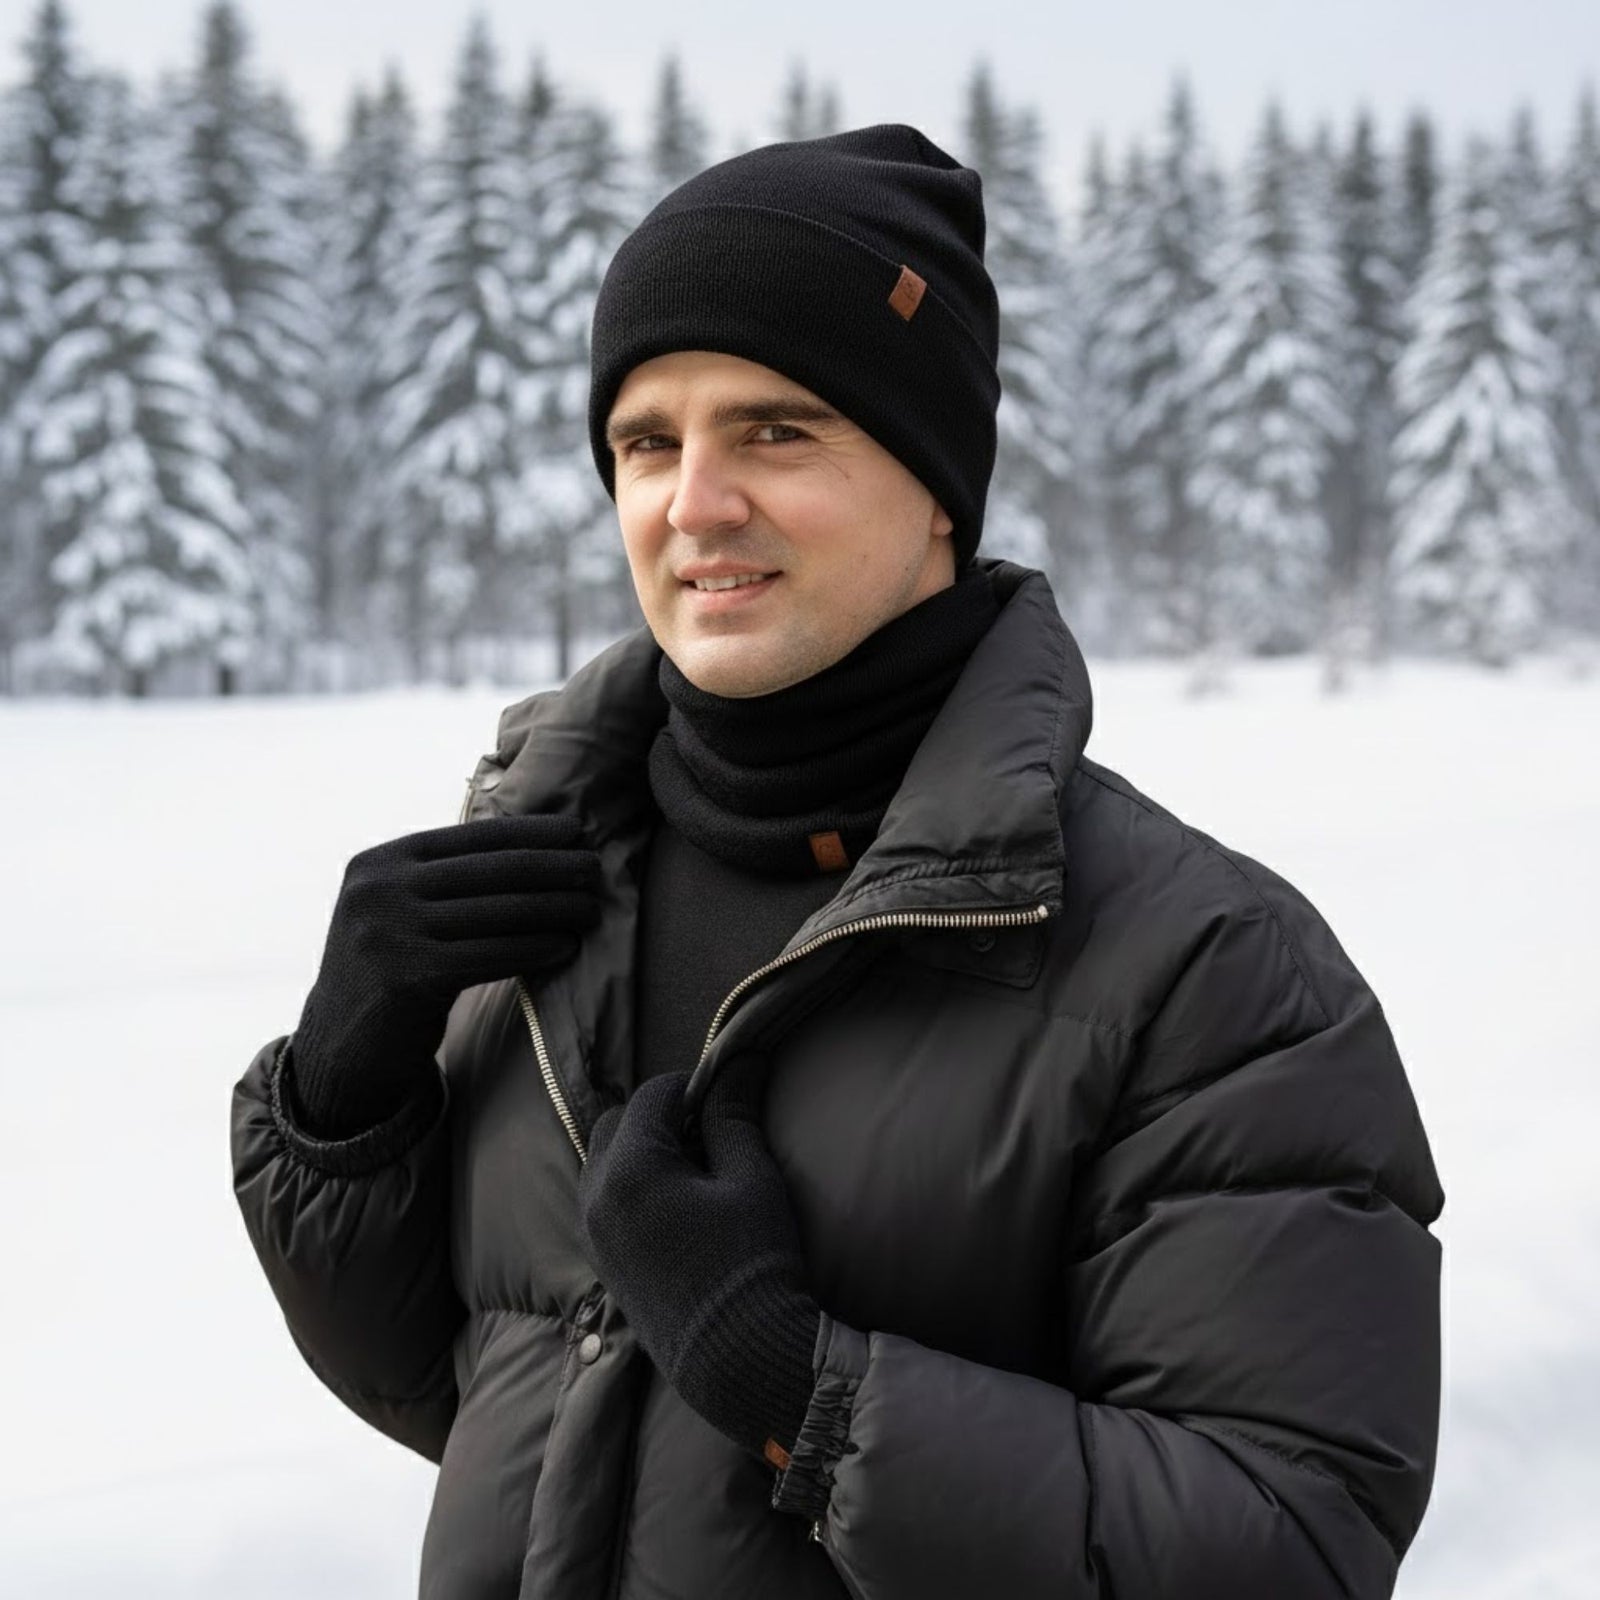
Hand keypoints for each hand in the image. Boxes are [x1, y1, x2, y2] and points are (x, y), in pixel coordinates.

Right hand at [289, 813, 601, 1136]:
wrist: (338, 1046)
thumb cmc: (390, 970)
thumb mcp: (399, 909)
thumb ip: (444, 877)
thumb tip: (534, 843)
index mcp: (380, 862)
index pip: (470, 836)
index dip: (529, 832)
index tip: (576, 831)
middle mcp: (380, 890)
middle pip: (490, 870)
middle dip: (552, 867)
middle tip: (595, 868)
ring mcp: (390, 933)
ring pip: (497, 912)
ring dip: (554, 908)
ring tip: (590, 908)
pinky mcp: (409, 977)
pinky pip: (491, 955)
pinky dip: (535, 948)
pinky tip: (565, 945)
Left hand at [576, 1071, 820, 1464]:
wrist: (736, 1360)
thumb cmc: (753, 1264)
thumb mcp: (752, 1180)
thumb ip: (735, 1116)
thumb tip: (741, 1061)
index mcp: (631, 1169)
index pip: (652, 1095)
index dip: (692, 1087)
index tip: (726, 1097)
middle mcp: (596, 1197)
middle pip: (617, 1124)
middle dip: (658, 1117)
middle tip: (709, 1134)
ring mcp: (593, 1234)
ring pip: (604, 1162)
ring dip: (641, 1152)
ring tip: (694, 1172)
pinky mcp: (600, 1263)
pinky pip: (603, 1201)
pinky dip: (631, 1187)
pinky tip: (678, 1207)